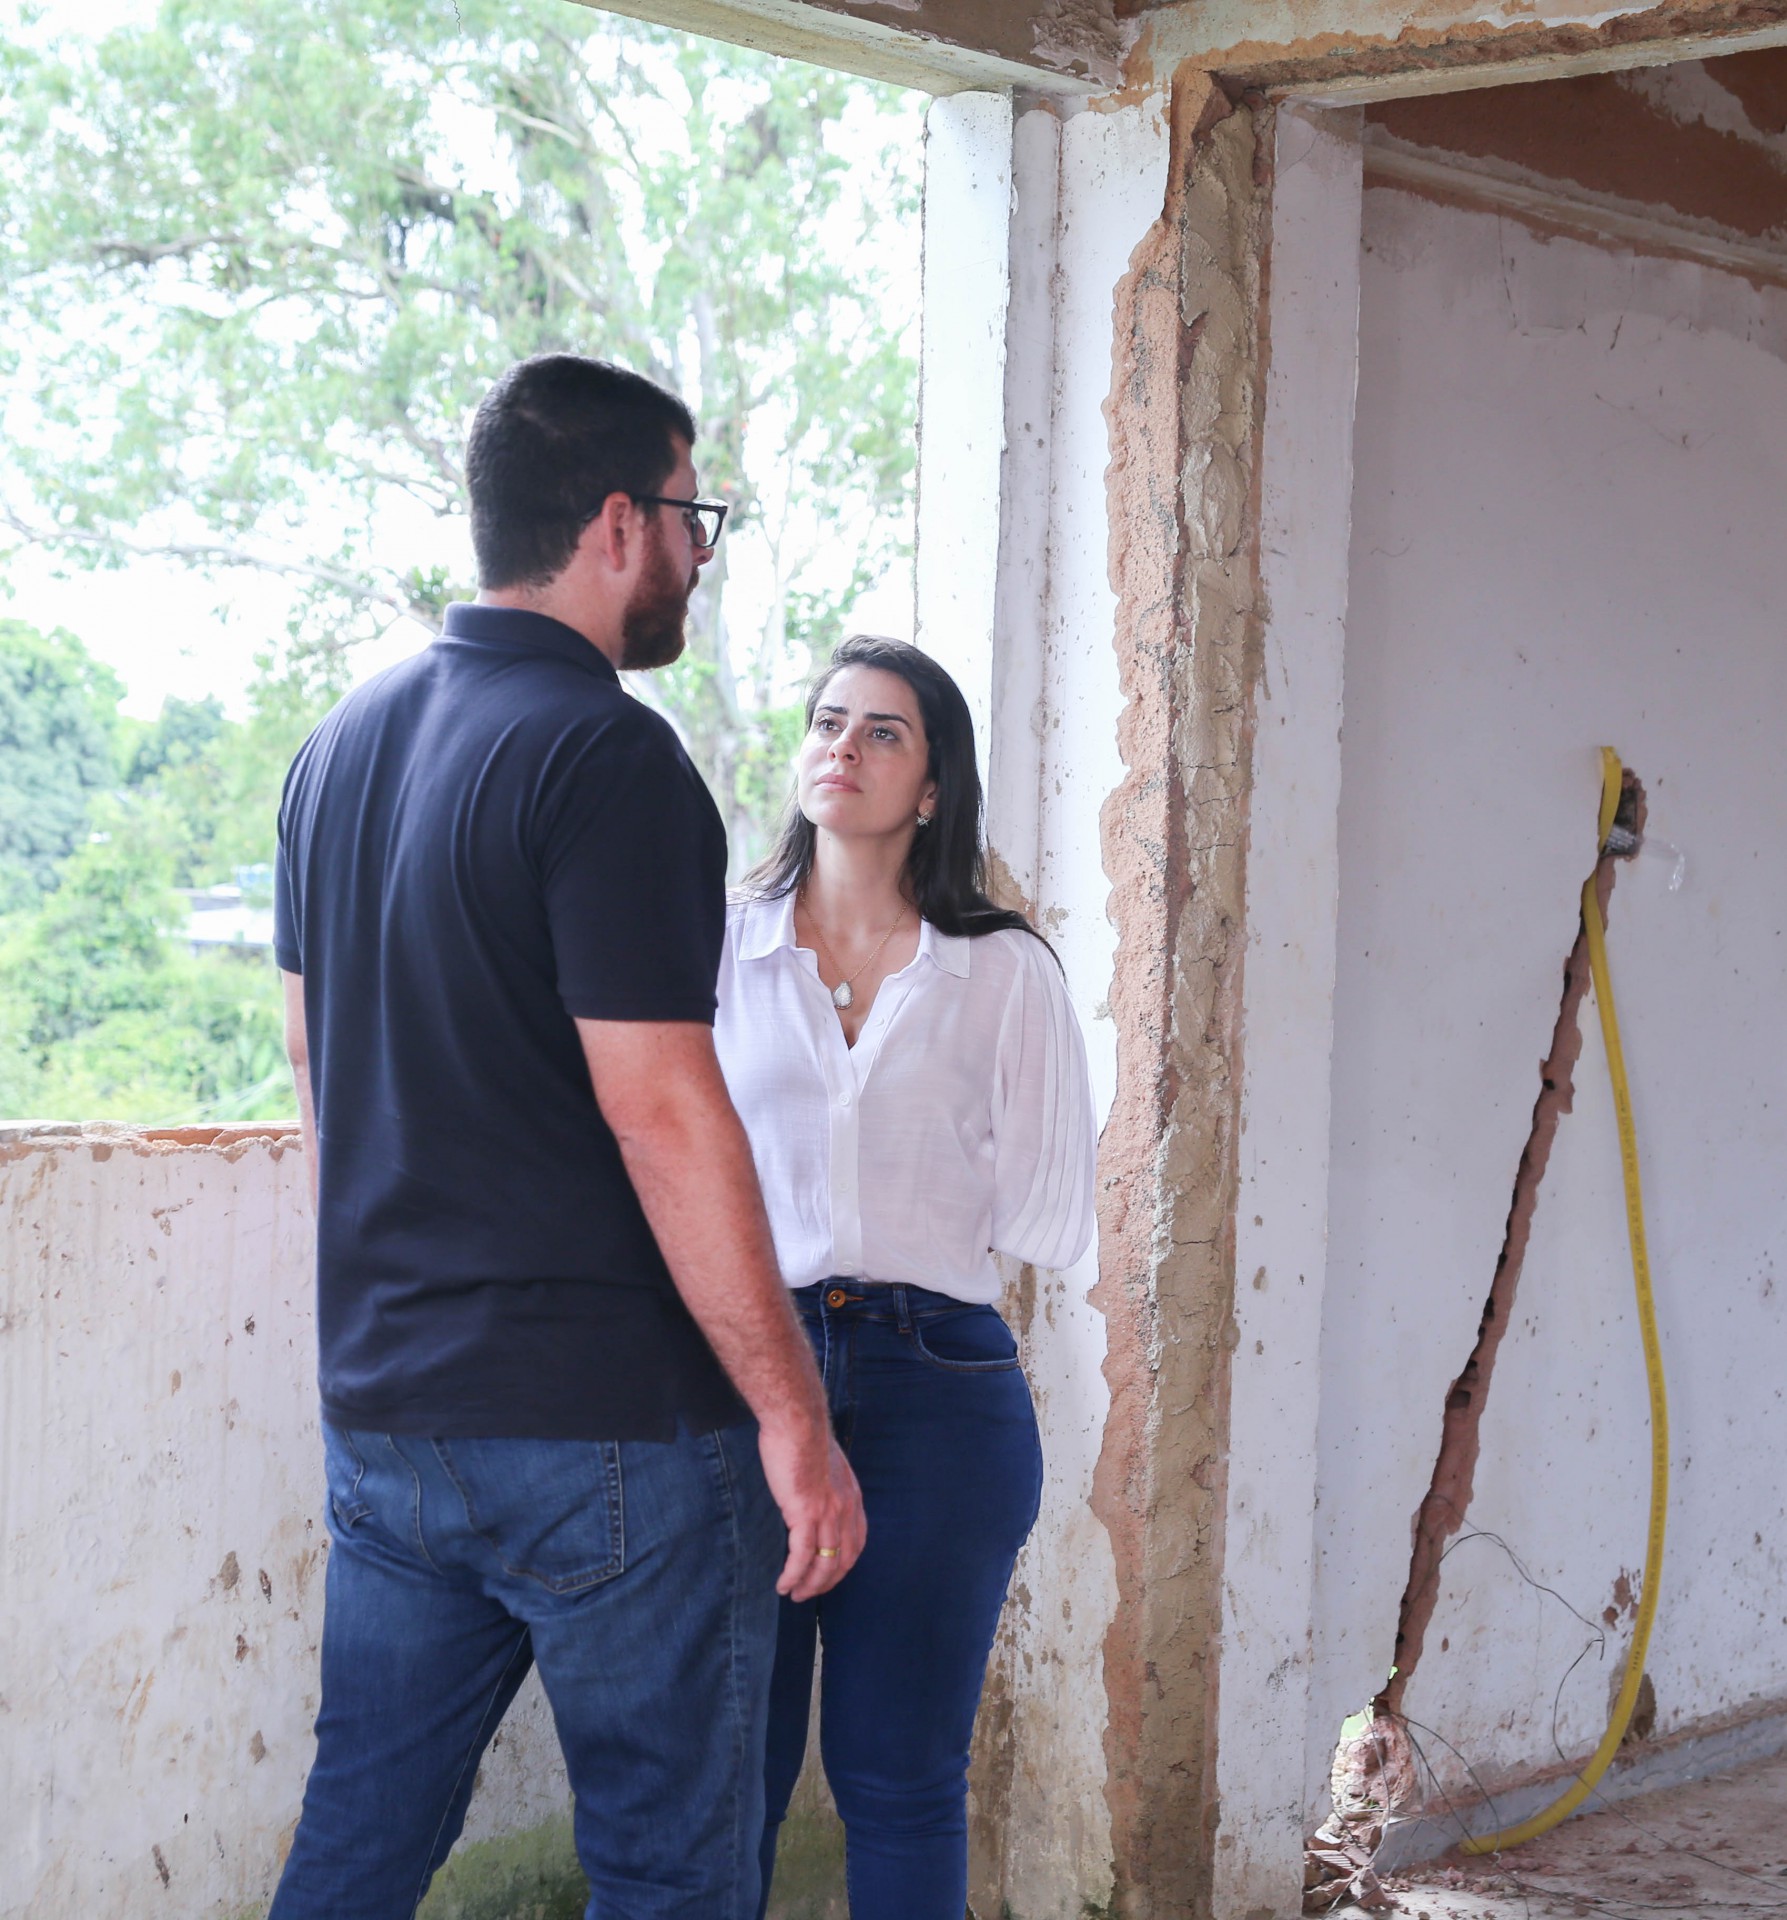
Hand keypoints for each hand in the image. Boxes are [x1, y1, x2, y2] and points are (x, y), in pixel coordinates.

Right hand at [758, 1419, 865, 1601]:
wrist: (797, 1421)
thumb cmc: (804, 1435)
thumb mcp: (826, 1463)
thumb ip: (826, 1483)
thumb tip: (813, 1492)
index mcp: (852, 1496)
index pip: (856, 1542)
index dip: (843, 1564)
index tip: (828, 1574)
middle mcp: (845, 1509)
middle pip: (843, 1560)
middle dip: (827, 1582)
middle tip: (809, 1593)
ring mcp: (827, 1513)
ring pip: (824, 1564)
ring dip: (810, 1586)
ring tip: (794, 1594)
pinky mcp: (804, 1514)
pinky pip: (801, 1557)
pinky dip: (793, 1576)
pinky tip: (782, 1585)